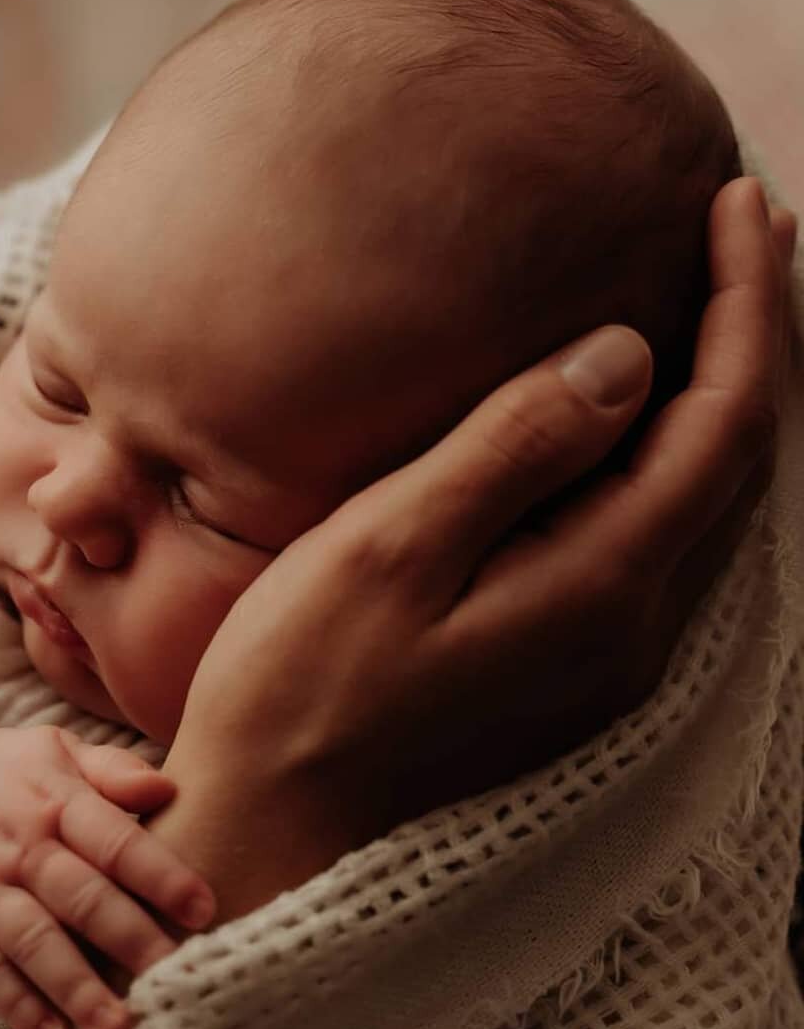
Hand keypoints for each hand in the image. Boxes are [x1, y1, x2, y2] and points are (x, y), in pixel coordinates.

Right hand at [0, 726, 214, 1028]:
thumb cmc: (10, 772)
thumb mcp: (60, 749)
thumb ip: (115, 770)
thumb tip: (168, 789)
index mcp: (55, 800)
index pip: (115, 841)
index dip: (160, 875)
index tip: (204, 910)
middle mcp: (18, 846)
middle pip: (80, 898)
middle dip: (130, 941)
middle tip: (176, 980)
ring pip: (32, 942)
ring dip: (76, 987)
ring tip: (119, 1027)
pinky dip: (16, 1005)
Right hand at [154, 177, 794, 919]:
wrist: (275, 827)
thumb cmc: (300, 689)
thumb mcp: (388, 551)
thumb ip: (511, 450)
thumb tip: (624, 356)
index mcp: (599, 589)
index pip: (722, 421)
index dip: (747, 304)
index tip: (739, 202)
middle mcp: (631, 631)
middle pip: (737, 462)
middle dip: (754, 337)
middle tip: (747, 232)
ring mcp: (605, 662)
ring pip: (705, 506)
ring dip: (719, 399)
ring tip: (713, 309)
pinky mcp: (567, 675)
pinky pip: (658, 545)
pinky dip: (670, 463)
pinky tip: (637, 431)